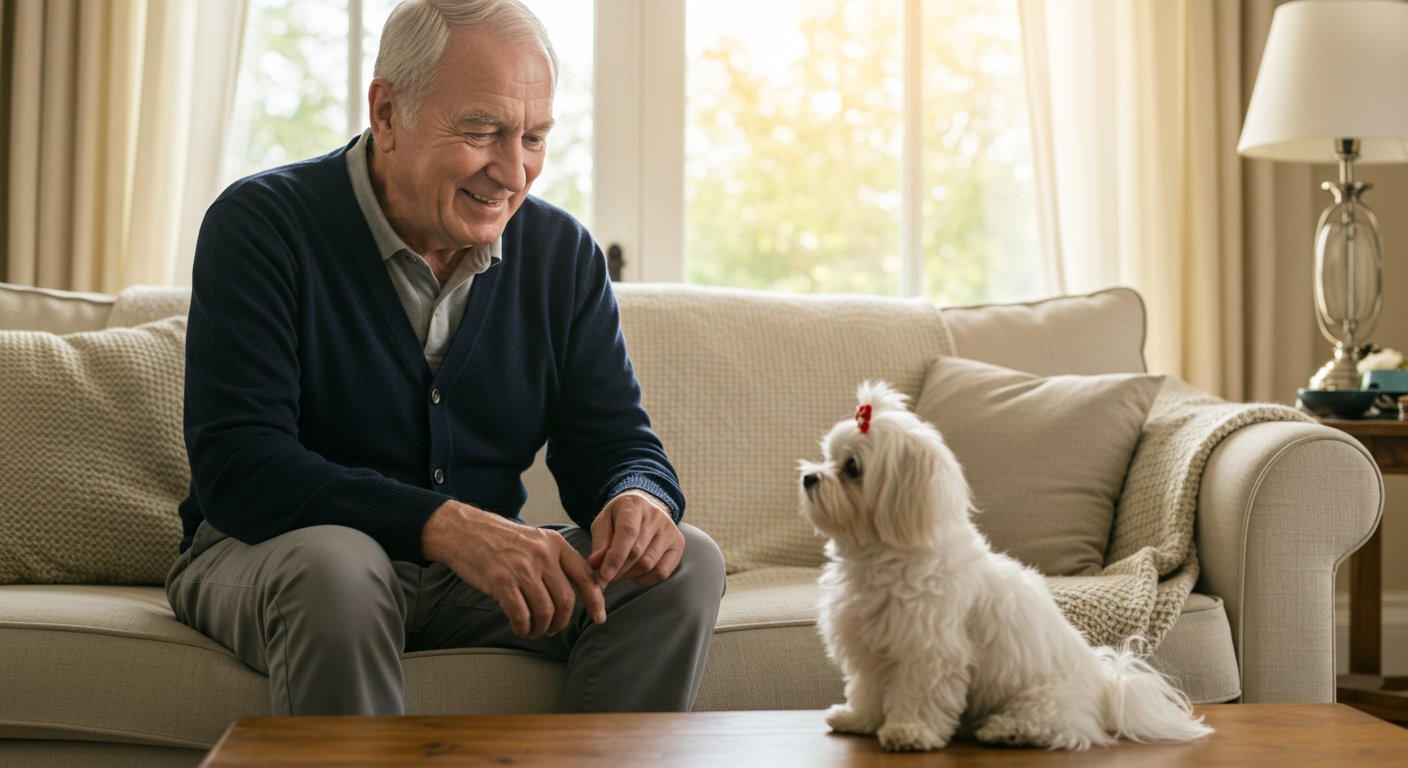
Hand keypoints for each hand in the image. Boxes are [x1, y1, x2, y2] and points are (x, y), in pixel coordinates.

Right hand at [421, 501, 605, 638]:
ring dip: (541, 628)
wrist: (464, 531)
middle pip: (566, 600)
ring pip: (545, 612)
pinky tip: (520, 629)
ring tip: (534, 631)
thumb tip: (570, 592)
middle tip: (552, 629)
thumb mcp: (534, 540)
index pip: (584, 575)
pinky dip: (523, 628)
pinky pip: (521, 615)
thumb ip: (553, 561)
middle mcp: (543, 555)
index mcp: (555, 543)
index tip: (598, 617)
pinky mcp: (502, 582)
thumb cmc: (499, 540)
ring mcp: (522, 569)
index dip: (595, 600)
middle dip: (561, 622)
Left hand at [587, 491, 684, 586]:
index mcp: (634, 504)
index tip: (604, 575)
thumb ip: (599, 542)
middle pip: (637, 553)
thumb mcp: (603, 523)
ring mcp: (670, 530)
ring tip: (620, 571)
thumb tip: (595, 563)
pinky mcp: (678, 544)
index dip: (615, 557)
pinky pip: (662, 572)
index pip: (627, 533)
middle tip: (606, 576)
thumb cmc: (619, 518)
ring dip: (630, 575)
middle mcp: (656, 515)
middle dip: (618, 570)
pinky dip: (645, 580)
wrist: (645, 509)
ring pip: (648, 565)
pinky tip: (635, 574)